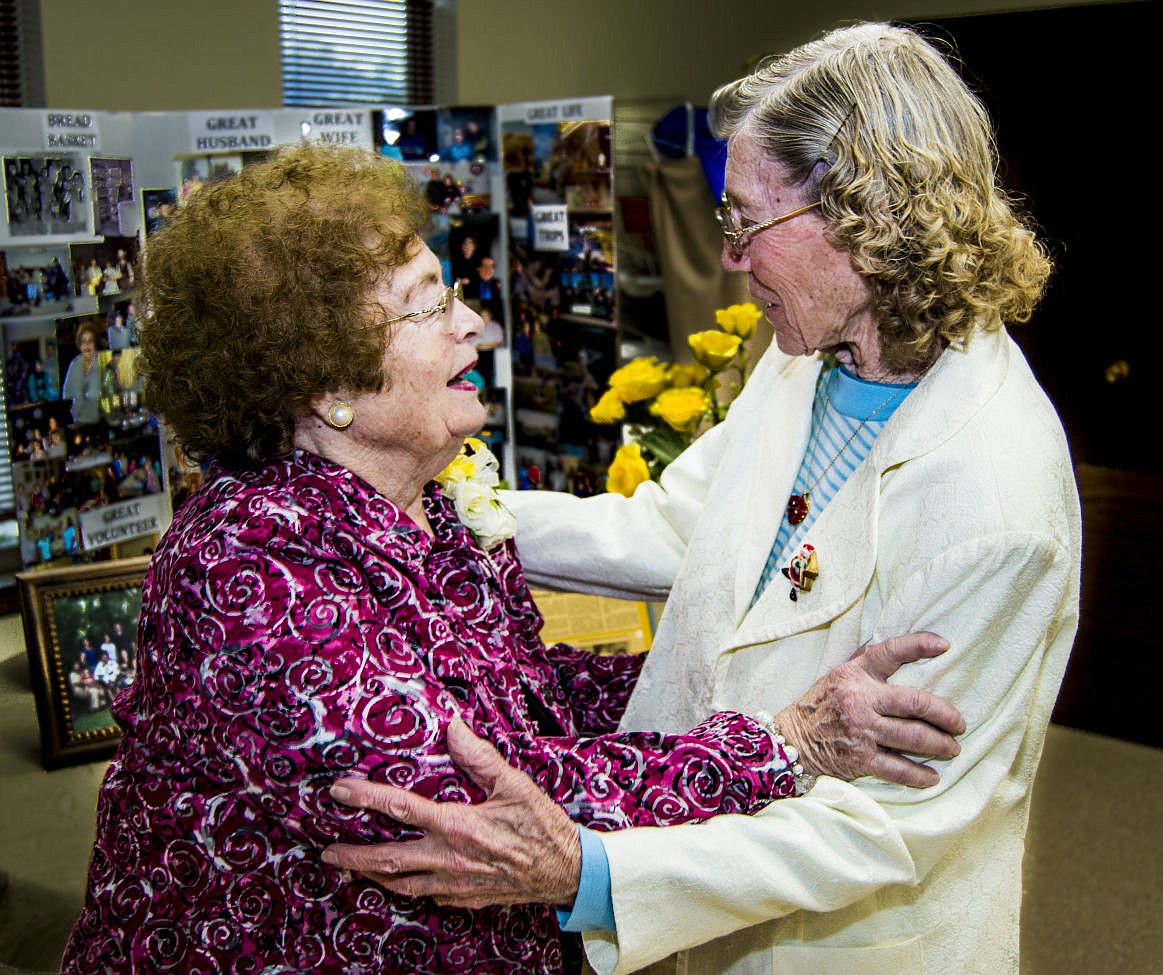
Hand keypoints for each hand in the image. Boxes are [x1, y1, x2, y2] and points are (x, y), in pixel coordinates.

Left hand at [322, 718, 580, 908]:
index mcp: (459, 825)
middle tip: (325, 848)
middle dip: (352, 853)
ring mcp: (455, 883)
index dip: (366, 797)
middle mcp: (450, 858)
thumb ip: (480, 756)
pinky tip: (396, 881)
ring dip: (370, 875)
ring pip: (401, 884)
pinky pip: (426, 895)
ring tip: (349, 866)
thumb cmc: (542, 825)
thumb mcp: (515, 783)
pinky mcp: (465, 899)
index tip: (340, 791)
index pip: (401, 808)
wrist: (567, 871)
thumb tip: (453, 725)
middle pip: (388, 858)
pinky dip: (405, 888)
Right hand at [775, 632, 965, 788]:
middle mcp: (860, 700)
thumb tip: (898, 648)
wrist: (790, 741)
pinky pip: (898, 769)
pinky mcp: (860, 759)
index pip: (890, 652)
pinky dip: (919, 775)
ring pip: (913, 737)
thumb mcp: (837, 676)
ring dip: (939, 745)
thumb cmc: (818, 706)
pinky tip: (931, 777)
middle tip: (959, 724)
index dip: (919, 645)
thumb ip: (866, 663)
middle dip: (945, 715)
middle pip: (915, 703)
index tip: (944, 645)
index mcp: (855, 675)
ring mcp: (861, 730)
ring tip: (952, 749)